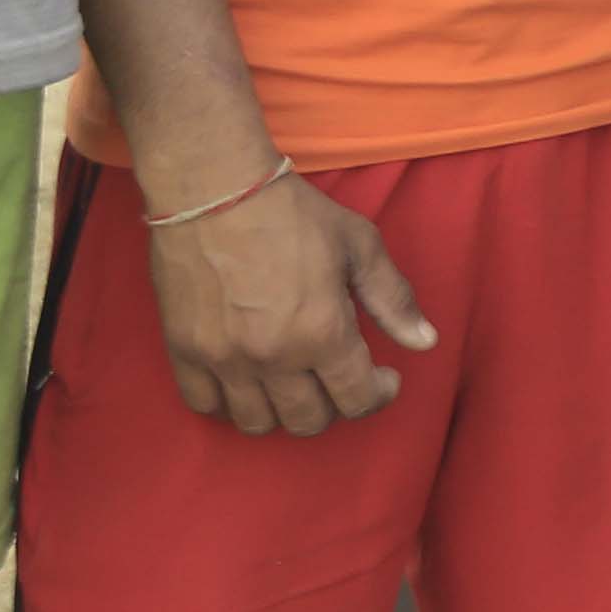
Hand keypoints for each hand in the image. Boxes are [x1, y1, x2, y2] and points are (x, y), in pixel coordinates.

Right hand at [142, 167, 433, 436]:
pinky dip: (229, 403)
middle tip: (339, 376)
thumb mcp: (359, 246)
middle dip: (335, 404)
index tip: (384, 378)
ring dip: (282, 410)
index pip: (356, 399)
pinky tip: (247, 381)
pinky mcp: (185, 350)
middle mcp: (273, 356)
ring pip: (257, 423)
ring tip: (294, 381)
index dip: (379, 395)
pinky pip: (205, 406)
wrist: (215, 188)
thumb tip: (425, 342)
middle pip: (308, 421)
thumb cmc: (293, 213)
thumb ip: (394, 299)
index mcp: (322, 332)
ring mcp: (224, 358)